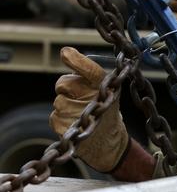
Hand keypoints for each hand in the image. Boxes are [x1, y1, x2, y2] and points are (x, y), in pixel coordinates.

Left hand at [49, 47, 129, 172]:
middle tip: (78, 96)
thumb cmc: (103, 108)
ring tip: (80, 113)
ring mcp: (80, 114)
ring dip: (65, 106)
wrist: (107, 139)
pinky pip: (54, 116)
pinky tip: (75, 123)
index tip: (66, 53)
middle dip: (67, 88)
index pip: (90, 70)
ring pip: (58, 101)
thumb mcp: (104, 88)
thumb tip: (66, 52)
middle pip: (63, 83)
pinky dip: (62, 119)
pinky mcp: (67, 127)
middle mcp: (94, 99)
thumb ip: (87, 71)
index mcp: (104, 86)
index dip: (76, 60)